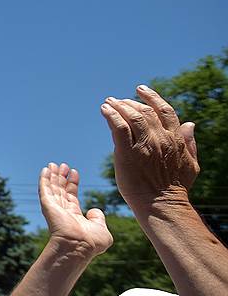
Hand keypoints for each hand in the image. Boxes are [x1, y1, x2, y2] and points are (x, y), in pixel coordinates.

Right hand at [39, 163, 111, 257]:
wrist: (79, 246)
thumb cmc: (91, 242)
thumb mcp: (101, 229)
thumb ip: (99, 219)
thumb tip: (94, 210)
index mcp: (73, 216)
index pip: (71, 196)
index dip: (72, 184)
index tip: (74, 172)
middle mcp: (62, 212)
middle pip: (60, 190)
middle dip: (61, 178)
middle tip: (62, 165)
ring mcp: (54, 208)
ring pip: (52, 188)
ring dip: (52, 176)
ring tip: (53, 164)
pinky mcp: (48, 206)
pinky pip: (45, 190)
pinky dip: (44, 179)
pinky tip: (45, 170)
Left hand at [101, 85, 198, 208]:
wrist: (161, 205)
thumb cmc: (175, 189)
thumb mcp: (191, 164)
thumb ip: (189, 143)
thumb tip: (191, 124)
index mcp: (176, 139)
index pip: (165, 110)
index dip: (152, 97)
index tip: (141, 90)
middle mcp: (161, 138)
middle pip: (145, 111)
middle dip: (130, 102)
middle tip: (117, 100)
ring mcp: (144, 145)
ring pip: (132, 116)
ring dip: (119, 106)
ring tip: (109, 102)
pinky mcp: (128, 152)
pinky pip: (119, 126)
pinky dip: (111, 115)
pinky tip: (104, 110)